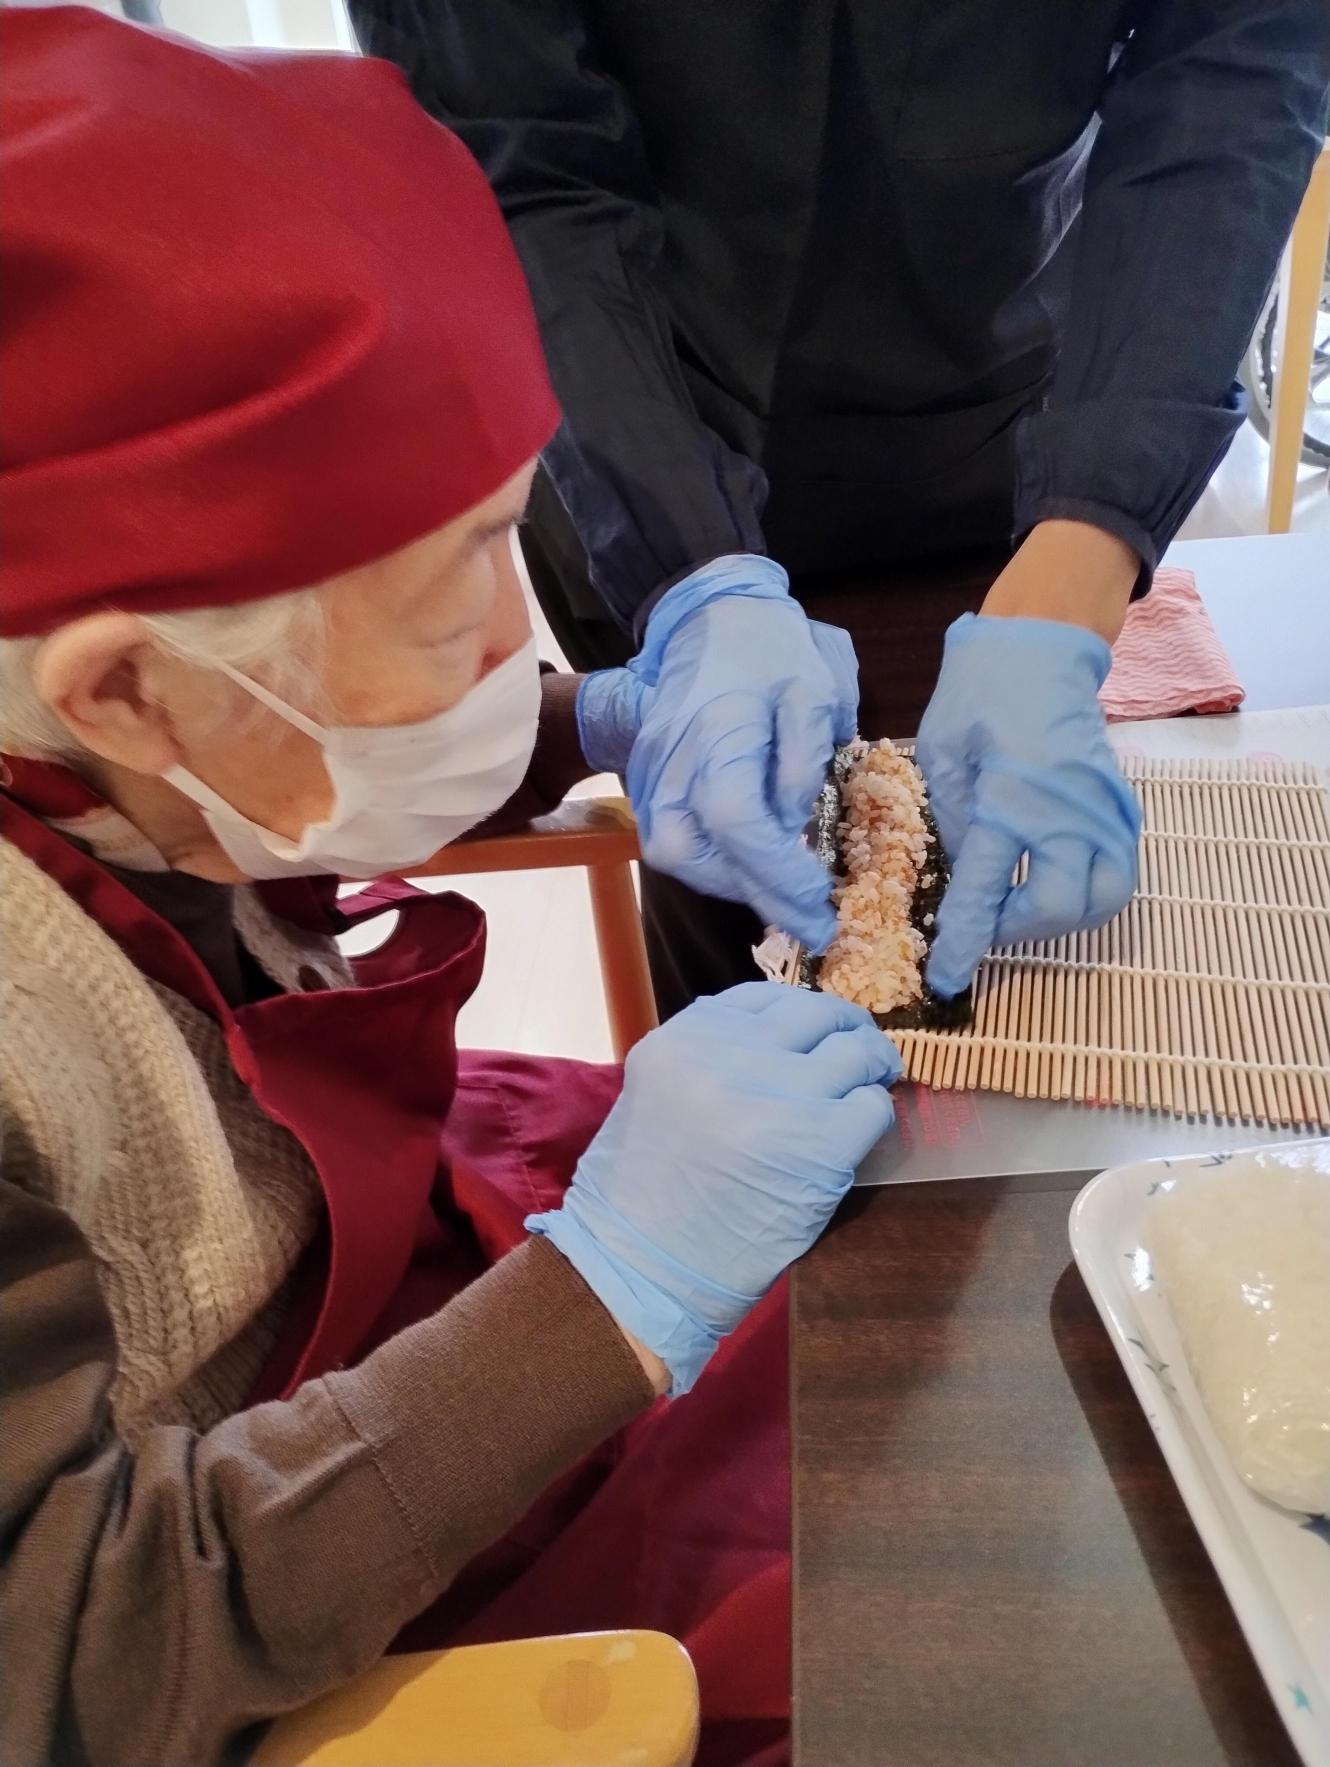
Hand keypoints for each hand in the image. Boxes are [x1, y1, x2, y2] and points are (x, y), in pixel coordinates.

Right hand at [526, 982, 898, 1392]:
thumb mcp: (661, 1092)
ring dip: (867, 1072)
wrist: (641, 1266)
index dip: (802, 1016)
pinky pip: (872, 1108)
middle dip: (845, 1033)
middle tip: (858, 1057)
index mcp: (688, 1036)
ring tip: (865, 1091)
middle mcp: (735, 1053)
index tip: (813, 1036)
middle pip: (819, 1015)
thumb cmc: (646, 1190)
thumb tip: (789, 1040)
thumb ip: (714, 1056)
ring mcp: (782, 1095)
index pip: (768, 997)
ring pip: (856, 1055)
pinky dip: (873, 1117)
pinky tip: (855, 1136)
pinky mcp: (822, 1143)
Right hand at [577, 556, 858, 950]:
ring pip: (672, 854)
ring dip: (727, 882)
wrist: (709, 615)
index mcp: (718, 733)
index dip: (777, 873)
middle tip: (807, 914)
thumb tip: (792, 825)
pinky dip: (710, 861)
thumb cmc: (772, 651)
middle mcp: (670, 760)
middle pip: (690, 854)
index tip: (821, 902)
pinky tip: (750, 862)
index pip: (737, 824)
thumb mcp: (817, 691)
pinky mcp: (643, 779)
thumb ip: (806, 761)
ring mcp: (647, 772)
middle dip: (751, 892)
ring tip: (781, 891)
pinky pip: (668, 837)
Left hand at [917, 614, 1140, 997]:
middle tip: (988, 921)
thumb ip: (952, 819)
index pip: (987, 890)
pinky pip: (1117, 871)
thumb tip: (967, 871)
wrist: (1044, 645)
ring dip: (1063, 920)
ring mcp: (1103, 809)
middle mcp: (1068, 810)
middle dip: (1019, 930)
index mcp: (1011, 796)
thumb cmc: (979, 692)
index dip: (965, 941)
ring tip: (1022, 908)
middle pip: (1060, 907)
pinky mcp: (1121, 808)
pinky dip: (1087, 893)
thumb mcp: (941, 750)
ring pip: (1104, 899)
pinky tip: (1050, 881)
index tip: (946, 978)